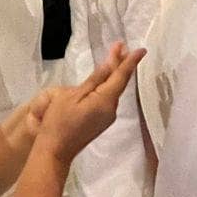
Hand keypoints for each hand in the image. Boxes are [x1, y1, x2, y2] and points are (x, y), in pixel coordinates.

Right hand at [36, 42, 146, 164]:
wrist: (55, 151)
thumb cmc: (59, 121)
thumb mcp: (73, 96)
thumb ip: (94, 80)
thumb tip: (110, 64)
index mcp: (105, 101)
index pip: (121, 77)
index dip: (130, 62)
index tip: (141, 49)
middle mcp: (111, 109)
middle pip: (118, 83)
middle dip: (121, 64)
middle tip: (121, 46)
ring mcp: (107, 117)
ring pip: (114, 91)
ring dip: (114, 74)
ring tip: (114, 57)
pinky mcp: (101, 122)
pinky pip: (108, 99)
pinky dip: (108, 86)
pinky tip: (105, 79)